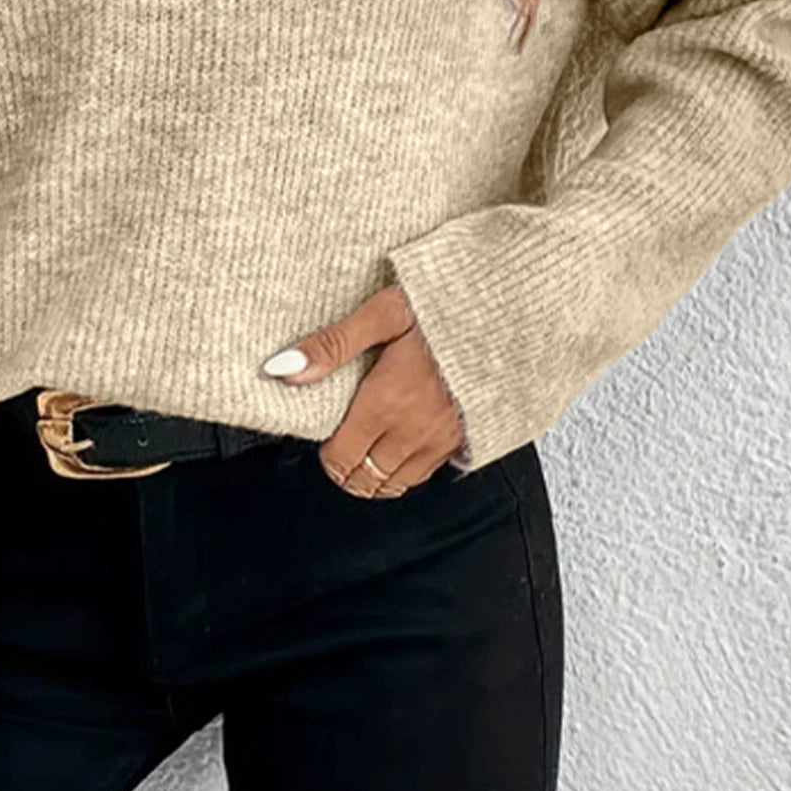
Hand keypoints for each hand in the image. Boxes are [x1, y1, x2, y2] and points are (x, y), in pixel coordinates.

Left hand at [260, 285, 465, 497]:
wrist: (507, 313)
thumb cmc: (446, 307)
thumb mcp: (383, 312)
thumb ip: (332, 344)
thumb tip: (284, 369)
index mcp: (386, 401)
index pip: (342, 456)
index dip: (326, 455)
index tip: (324, 440)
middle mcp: (414, 429)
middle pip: (366, 478)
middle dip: (346, 471)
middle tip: (338, 453)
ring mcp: (442, 439)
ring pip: (397, 483)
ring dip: (375, 477)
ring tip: (363, 460)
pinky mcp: (466, 438)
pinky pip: (428, 474)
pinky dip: (407, 472)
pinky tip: (400, 453)